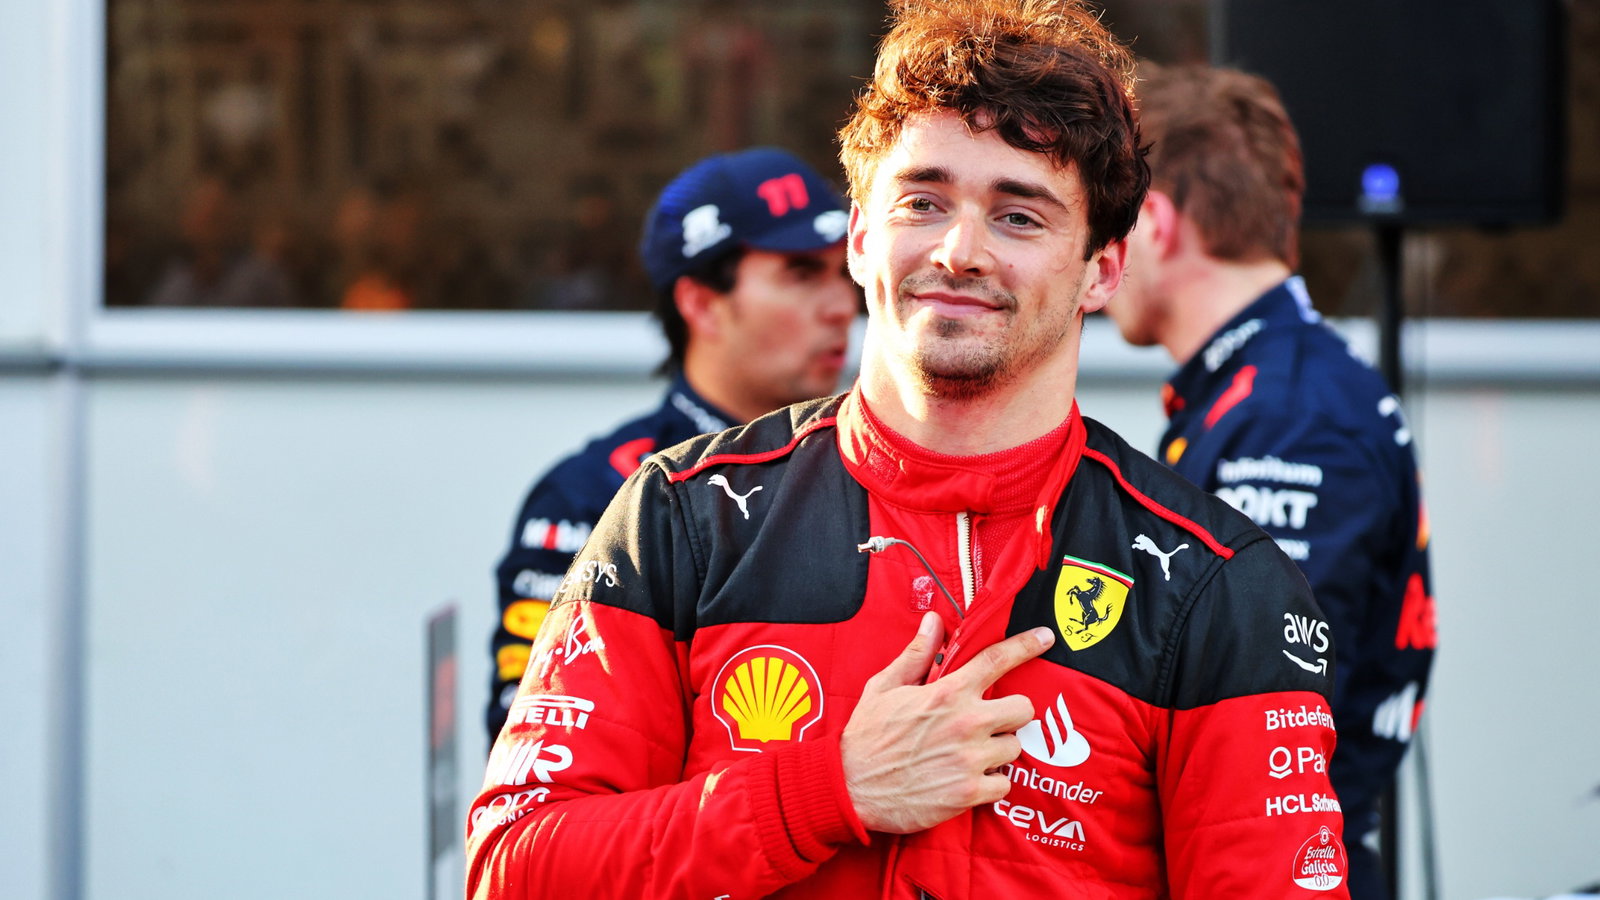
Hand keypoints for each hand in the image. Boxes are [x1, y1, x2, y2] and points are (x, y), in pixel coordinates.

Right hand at [840, 612, 1054, 833]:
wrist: (850, 788)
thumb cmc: (866, 737)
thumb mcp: (885, 688)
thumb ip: (916, 655)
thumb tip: (933, 622)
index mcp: (947, 692)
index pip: (996, 660)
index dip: (1026, 645)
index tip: (1045, 637)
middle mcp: (966, 723)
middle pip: (1023, 708)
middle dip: (1010, 714)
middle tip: (988, 723)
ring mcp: (971, 759)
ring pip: (1015, 747)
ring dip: (998, 751)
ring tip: (971, 755)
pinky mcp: (970, 793)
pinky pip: (1005, 784)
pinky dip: (992, 784)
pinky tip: (969, 779)